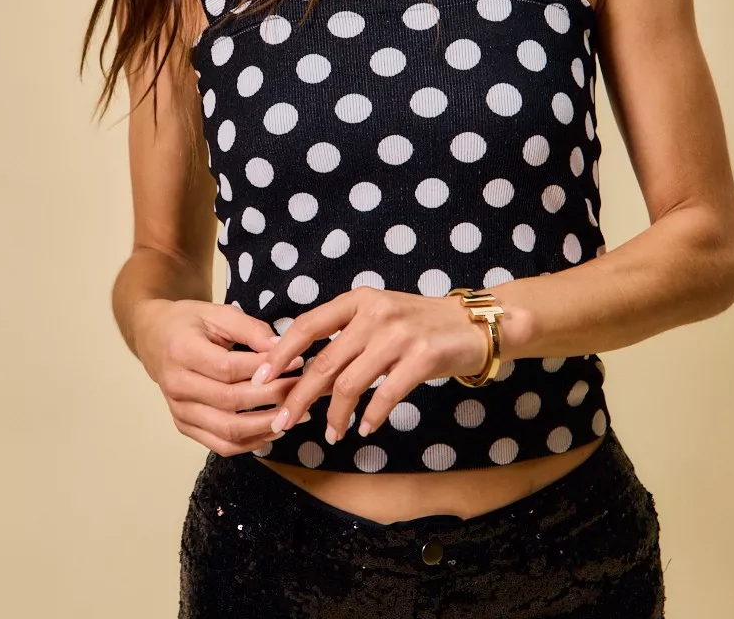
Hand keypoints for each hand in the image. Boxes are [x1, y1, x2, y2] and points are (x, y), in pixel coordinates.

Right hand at [133, 298, 310, 455]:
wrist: (155, 338)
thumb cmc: (189, 322)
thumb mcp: (218, 313)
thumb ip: (250, 329)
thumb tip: (282, 348)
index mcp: (182, 351)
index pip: (229, 368)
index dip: (265, 369)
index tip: (297, 363)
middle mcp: (176, 385)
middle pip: (230, 401)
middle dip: (271, 397)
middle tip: (302, 390)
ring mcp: (178, 410)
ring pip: (226, 430)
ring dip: (265, 426)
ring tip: (295, 415)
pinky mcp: (184, 426)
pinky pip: (219, 445)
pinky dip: (249, 443)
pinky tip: (273, 431)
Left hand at [248, 286, 489, 443]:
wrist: (472, 324)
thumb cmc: (418, 324)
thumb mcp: (378, 318)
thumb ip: (345, 338)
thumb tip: (302, 374)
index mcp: (358, 300)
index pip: (308, 325)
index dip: (281, 353)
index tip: (260, 378)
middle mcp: (375, 313)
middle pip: (324, 362)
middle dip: (298, 397)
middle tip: (283, 422)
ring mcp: (399, 335)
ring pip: (350, 383)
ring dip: (335, 415)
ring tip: (332, 434)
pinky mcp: (422, 357)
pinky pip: (385, 395)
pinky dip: (371, 416)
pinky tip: (365, 428)